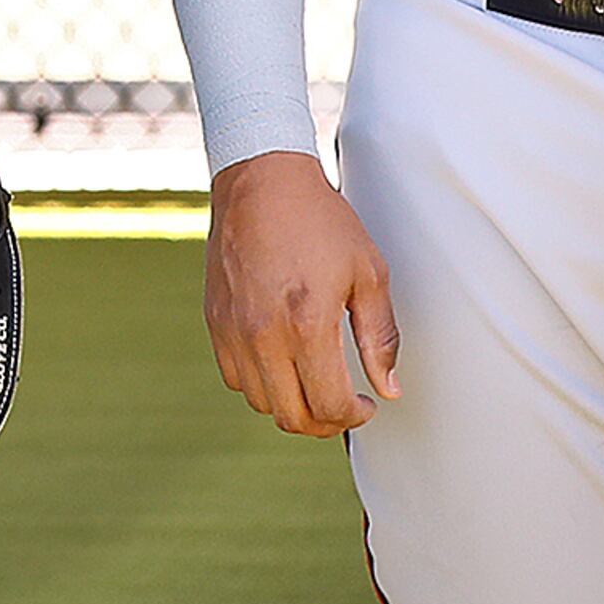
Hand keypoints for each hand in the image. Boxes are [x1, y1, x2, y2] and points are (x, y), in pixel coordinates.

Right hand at [202, 148, 399, 435]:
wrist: (262, 181)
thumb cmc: (320, 221)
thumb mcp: (368, 273)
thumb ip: (379, 337)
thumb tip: (388, 389)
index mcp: (308, 324)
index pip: (330, 405)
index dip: (356, 417)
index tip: (368, 404)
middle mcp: (264, 334)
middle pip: (294, 416)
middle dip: (326, 423)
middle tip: (344, 407)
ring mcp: (234, 329)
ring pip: (262, 402)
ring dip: (293, 404)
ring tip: (315, 384)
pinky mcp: (215, 320)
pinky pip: (235, 377)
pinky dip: (262, 383)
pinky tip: (283, 362)